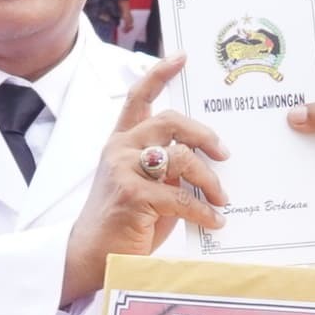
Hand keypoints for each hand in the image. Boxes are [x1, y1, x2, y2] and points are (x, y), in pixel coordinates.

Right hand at [58, 57, 227, 307]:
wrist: (91, 256)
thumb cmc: (123, 223)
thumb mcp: (146, 187)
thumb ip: (167, 169)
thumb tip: (206, 163)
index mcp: (121, 142)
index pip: (137, 97)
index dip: (159, 74)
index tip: (181, 58)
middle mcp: (119, 150)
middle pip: (170, 121)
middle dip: (204, 134)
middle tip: (224, 152)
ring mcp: (123, 170)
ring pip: (181, 158)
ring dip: (209, 179)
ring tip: (222, 198)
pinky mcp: (132, 195)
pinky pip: (181, 197)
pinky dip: (204, 210)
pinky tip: (214, 221)